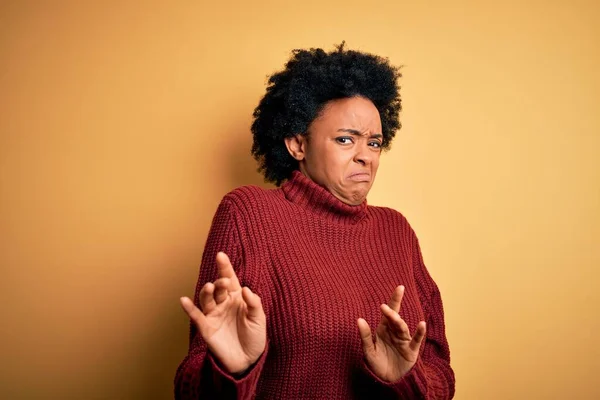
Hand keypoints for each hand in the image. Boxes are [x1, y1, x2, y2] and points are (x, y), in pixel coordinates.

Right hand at [180, 252, 266, 374]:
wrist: (248, 360)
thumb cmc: (255, 337)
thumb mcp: (259, 319)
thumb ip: (254, 303)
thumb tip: (245, 288)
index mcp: (237, 297)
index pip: (230, 278)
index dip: (225, 267)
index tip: (220, 255)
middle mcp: (223, 303)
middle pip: (218, 287)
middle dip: (219, 282)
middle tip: (224, 282)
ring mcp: (214, 315)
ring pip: (206, 298)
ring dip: (206, 291)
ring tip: (209, 286)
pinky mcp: (206, 328)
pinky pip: (196, 316)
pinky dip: (189, 308)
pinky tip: (184, 300)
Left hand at [357, 285, 425, 381]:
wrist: (388, 381)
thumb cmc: (377, 364)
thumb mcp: (368, 351)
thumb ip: (365, 335)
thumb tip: (359, 319)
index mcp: (384, 329)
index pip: (389, 312)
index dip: (394, 300)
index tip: (399, 287)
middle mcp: (395, 333)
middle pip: (395, 317)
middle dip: (394, 306)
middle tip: (395, 295)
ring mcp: (404, 341)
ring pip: (402, 328)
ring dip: (398, 321)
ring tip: (392, 316)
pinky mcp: (411, 351)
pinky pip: (416, 340)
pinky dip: (420, 332)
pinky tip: (422, 324)